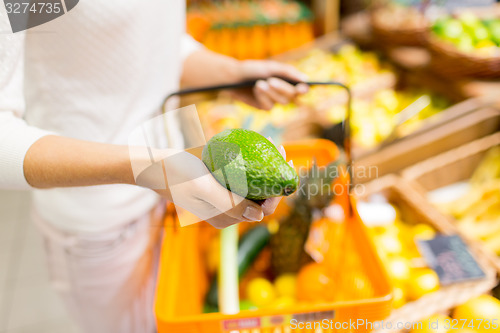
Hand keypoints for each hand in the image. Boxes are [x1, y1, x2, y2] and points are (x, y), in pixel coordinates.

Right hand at [133, 147, 284, 228]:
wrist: (153, 164)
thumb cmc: (176, 175)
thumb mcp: (203, 188)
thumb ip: (230, 205)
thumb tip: (259, 216)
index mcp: (225, 217)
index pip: (261, 209)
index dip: (277, 191)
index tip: (282, 166)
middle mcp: (227, 210)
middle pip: (259, 196)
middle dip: (273, 175)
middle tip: (280, 150)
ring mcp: (223, 197)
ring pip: (252, 185)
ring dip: (264, 167)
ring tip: (271, 145)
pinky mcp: (218, 184)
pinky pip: (241, 176)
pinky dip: (251, 163)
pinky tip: (256, 146)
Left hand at [232, 60, 308, 109]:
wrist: (233, 77)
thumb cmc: (253, 69)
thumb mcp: (270, 67)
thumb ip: (288, 72)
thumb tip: (305, 79)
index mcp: (288, 80)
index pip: (302, 88)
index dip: (304, 89)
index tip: (302, 87)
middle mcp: (284, 91)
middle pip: (293, 96)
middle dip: (282, 88)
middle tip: (270, 81)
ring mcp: (275, 100)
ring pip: (282, 102)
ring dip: (271, 92)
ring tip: (259, 83)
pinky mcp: (264, 106)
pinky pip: (269, 106)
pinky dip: (262, 97)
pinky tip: (256, 89)